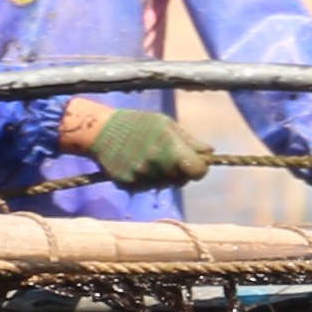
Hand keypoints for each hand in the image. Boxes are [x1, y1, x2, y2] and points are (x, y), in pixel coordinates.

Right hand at [79, 105, 211, 193]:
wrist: (100, 131)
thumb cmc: (137, 124)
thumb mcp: (165, 124)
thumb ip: (190, 140)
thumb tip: (211, 152)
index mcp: (170, 146)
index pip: (198, 170)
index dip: (200, 167)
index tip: (195, 162)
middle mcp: (157, 164)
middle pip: (182, 180)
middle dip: (180, 171)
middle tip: (167, 156)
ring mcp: (142, 177)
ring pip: (165, 185)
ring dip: (163, 176)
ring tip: (149, 157)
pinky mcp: (129, 185)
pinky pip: (147, 188)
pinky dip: (146, 180)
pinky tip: (136, 164)